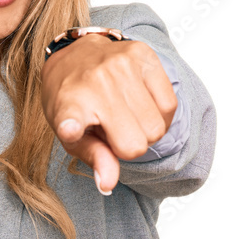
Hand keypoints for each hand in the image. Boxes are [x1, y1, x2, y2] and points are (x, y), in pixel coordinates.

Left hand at [40, 34, 177, 193]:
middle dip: (129, 146)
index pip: (72, 120)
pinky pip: (170, 105)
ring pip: (156, 128)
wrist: (75, 54)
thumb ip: (93, 158)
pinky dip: (160, 115)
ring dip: (145, 131)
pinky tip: (142, 107)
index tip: (69, 130)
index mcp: (69, 106)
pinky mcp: (143, 55)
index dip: (72, 128)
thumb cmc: (73, 102)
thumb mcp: (72, 136)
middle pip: (136, 145)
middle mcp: (96, 82)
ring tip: (126, 117)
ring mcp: (121, 66)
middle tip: (114, 130)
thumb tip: (108, 184)